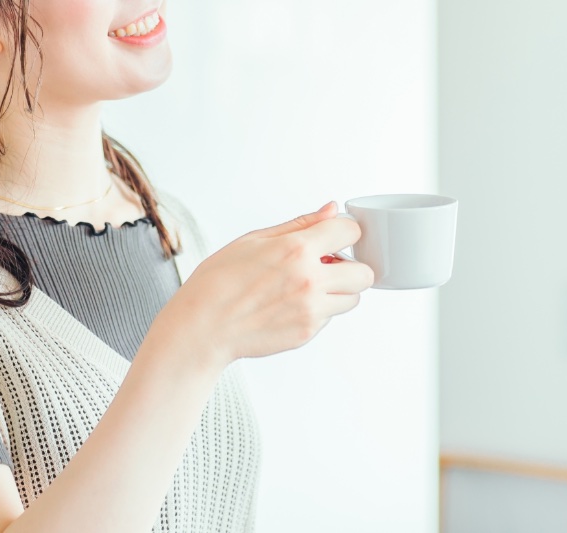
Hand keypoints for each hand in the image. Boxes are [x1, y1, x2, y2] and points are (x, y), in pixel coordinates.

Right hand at [157, 201, 374, 365]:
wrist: (202, 327)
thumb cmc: (217, 282)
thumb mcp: (253, 240)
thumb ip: (299, 225)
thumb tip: (330, 210)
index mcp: (295, 250)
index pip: (350, 231)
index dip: (344, 232)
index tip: (334, 237)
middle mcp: (309, 281)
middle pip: (365, 273)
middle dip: (350, 267)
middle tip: (328, 266)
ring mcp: (311, 310)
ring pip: (353, 299)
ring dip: (339, 291)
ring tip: (308, 288)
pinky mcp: (307, 333)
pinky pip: (330, 318)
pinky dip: (318, 310)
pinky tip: (290, 305)